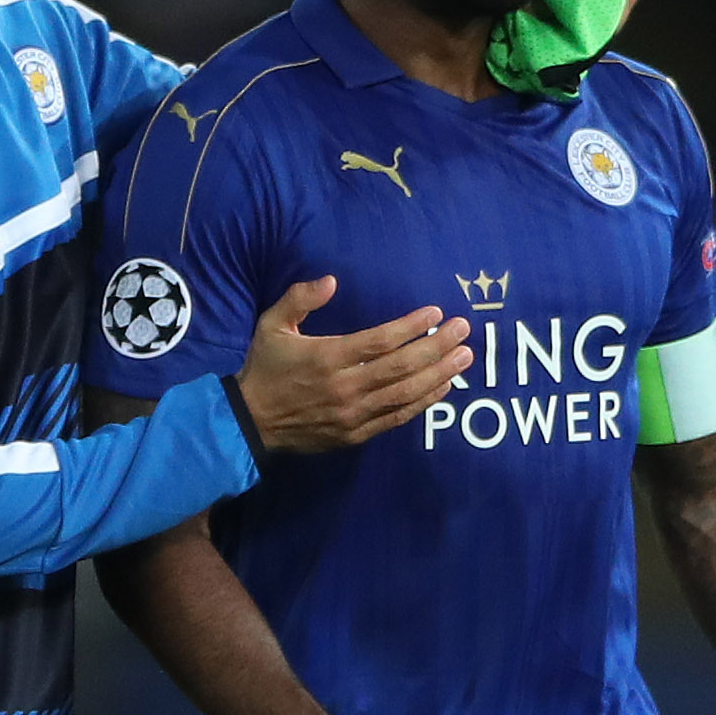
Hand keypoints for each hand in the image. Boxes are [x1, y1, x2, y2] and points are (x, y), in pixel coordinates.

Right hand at [235, 277, 473, 452]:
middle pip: (402, 366)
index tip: (436, 312)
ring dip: (440, 374)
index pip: (381, 340)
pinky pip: (398, 417)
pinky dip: (424, 402)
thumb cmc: (266, 368)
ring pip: (406, 393)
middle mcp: (345, 386)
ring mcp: (354, 414)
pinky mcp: (357, 433)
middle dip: (438, 346)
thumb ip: (300, 299)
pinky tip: (444, 386)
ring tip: (464, 357)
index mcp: (327, 357)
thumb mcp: (272, 325)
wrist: (251, 421)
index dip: (412, 326)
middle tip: (464, 331)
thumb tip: (331, 280)